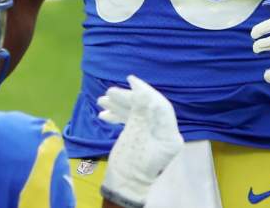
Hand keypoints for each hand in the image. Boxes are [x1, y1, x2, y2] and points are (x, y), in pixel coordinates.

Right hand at [99, 75, 183, 207]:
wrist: (122, 189)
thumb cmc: (131, 166)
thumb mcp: (135, 137)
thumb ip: (140, 112)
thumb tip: (143, 92)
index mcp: (169, 134)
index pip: (160, 105)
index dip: (145, 91)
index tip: (130, 80)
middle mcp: (164, 134)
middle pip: (147, 109)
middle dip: (127, 99)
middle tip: (108, 93)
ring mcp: (153, 138)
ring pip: (137, 115)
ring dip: (119, 107)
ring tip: (101, 101)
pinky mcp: (142, 141)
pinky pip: (132, 125)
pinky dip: (119, 118)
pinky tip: (104, 115)